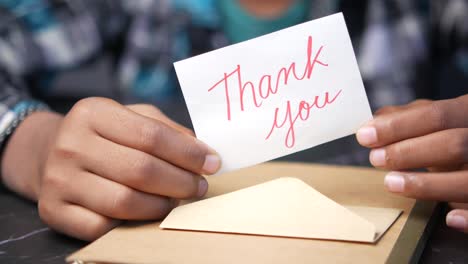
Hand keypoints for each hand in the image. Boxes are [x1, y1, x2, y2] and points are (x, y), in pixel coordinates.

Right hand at [2, 97, 220, 239]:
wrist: (47, 152)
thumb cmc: (102, 134)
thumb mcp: (131, 117)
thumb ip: (167, 131)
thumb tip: (204, 154)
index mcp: (92, 113)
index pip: (151, 135)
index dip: (188, 153)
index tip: (212, 163)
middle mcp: (70, 144)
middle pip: (141, 170)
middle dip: (181, 182)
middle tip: (200, 187)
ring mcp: (58, 179)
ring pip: (125, 202)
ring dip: (161, 206)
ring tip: (177, 200)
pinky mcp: (54, 210)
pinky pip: (103, 226)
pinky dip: (132, 223)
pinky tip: (146, 213)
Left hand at [356, 94, 467, 232]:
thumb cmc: (456, 138)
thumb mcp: (438, 123)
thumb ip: (409, 118)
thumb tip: (375, 119)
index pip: (437, 115)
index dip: (398, 126)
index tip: (366, 135)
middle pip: (453, 144)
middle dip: (408, 153)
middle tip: (376, 159)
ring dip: (427, 184)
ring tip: (391, 183)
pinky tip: (449, 218)